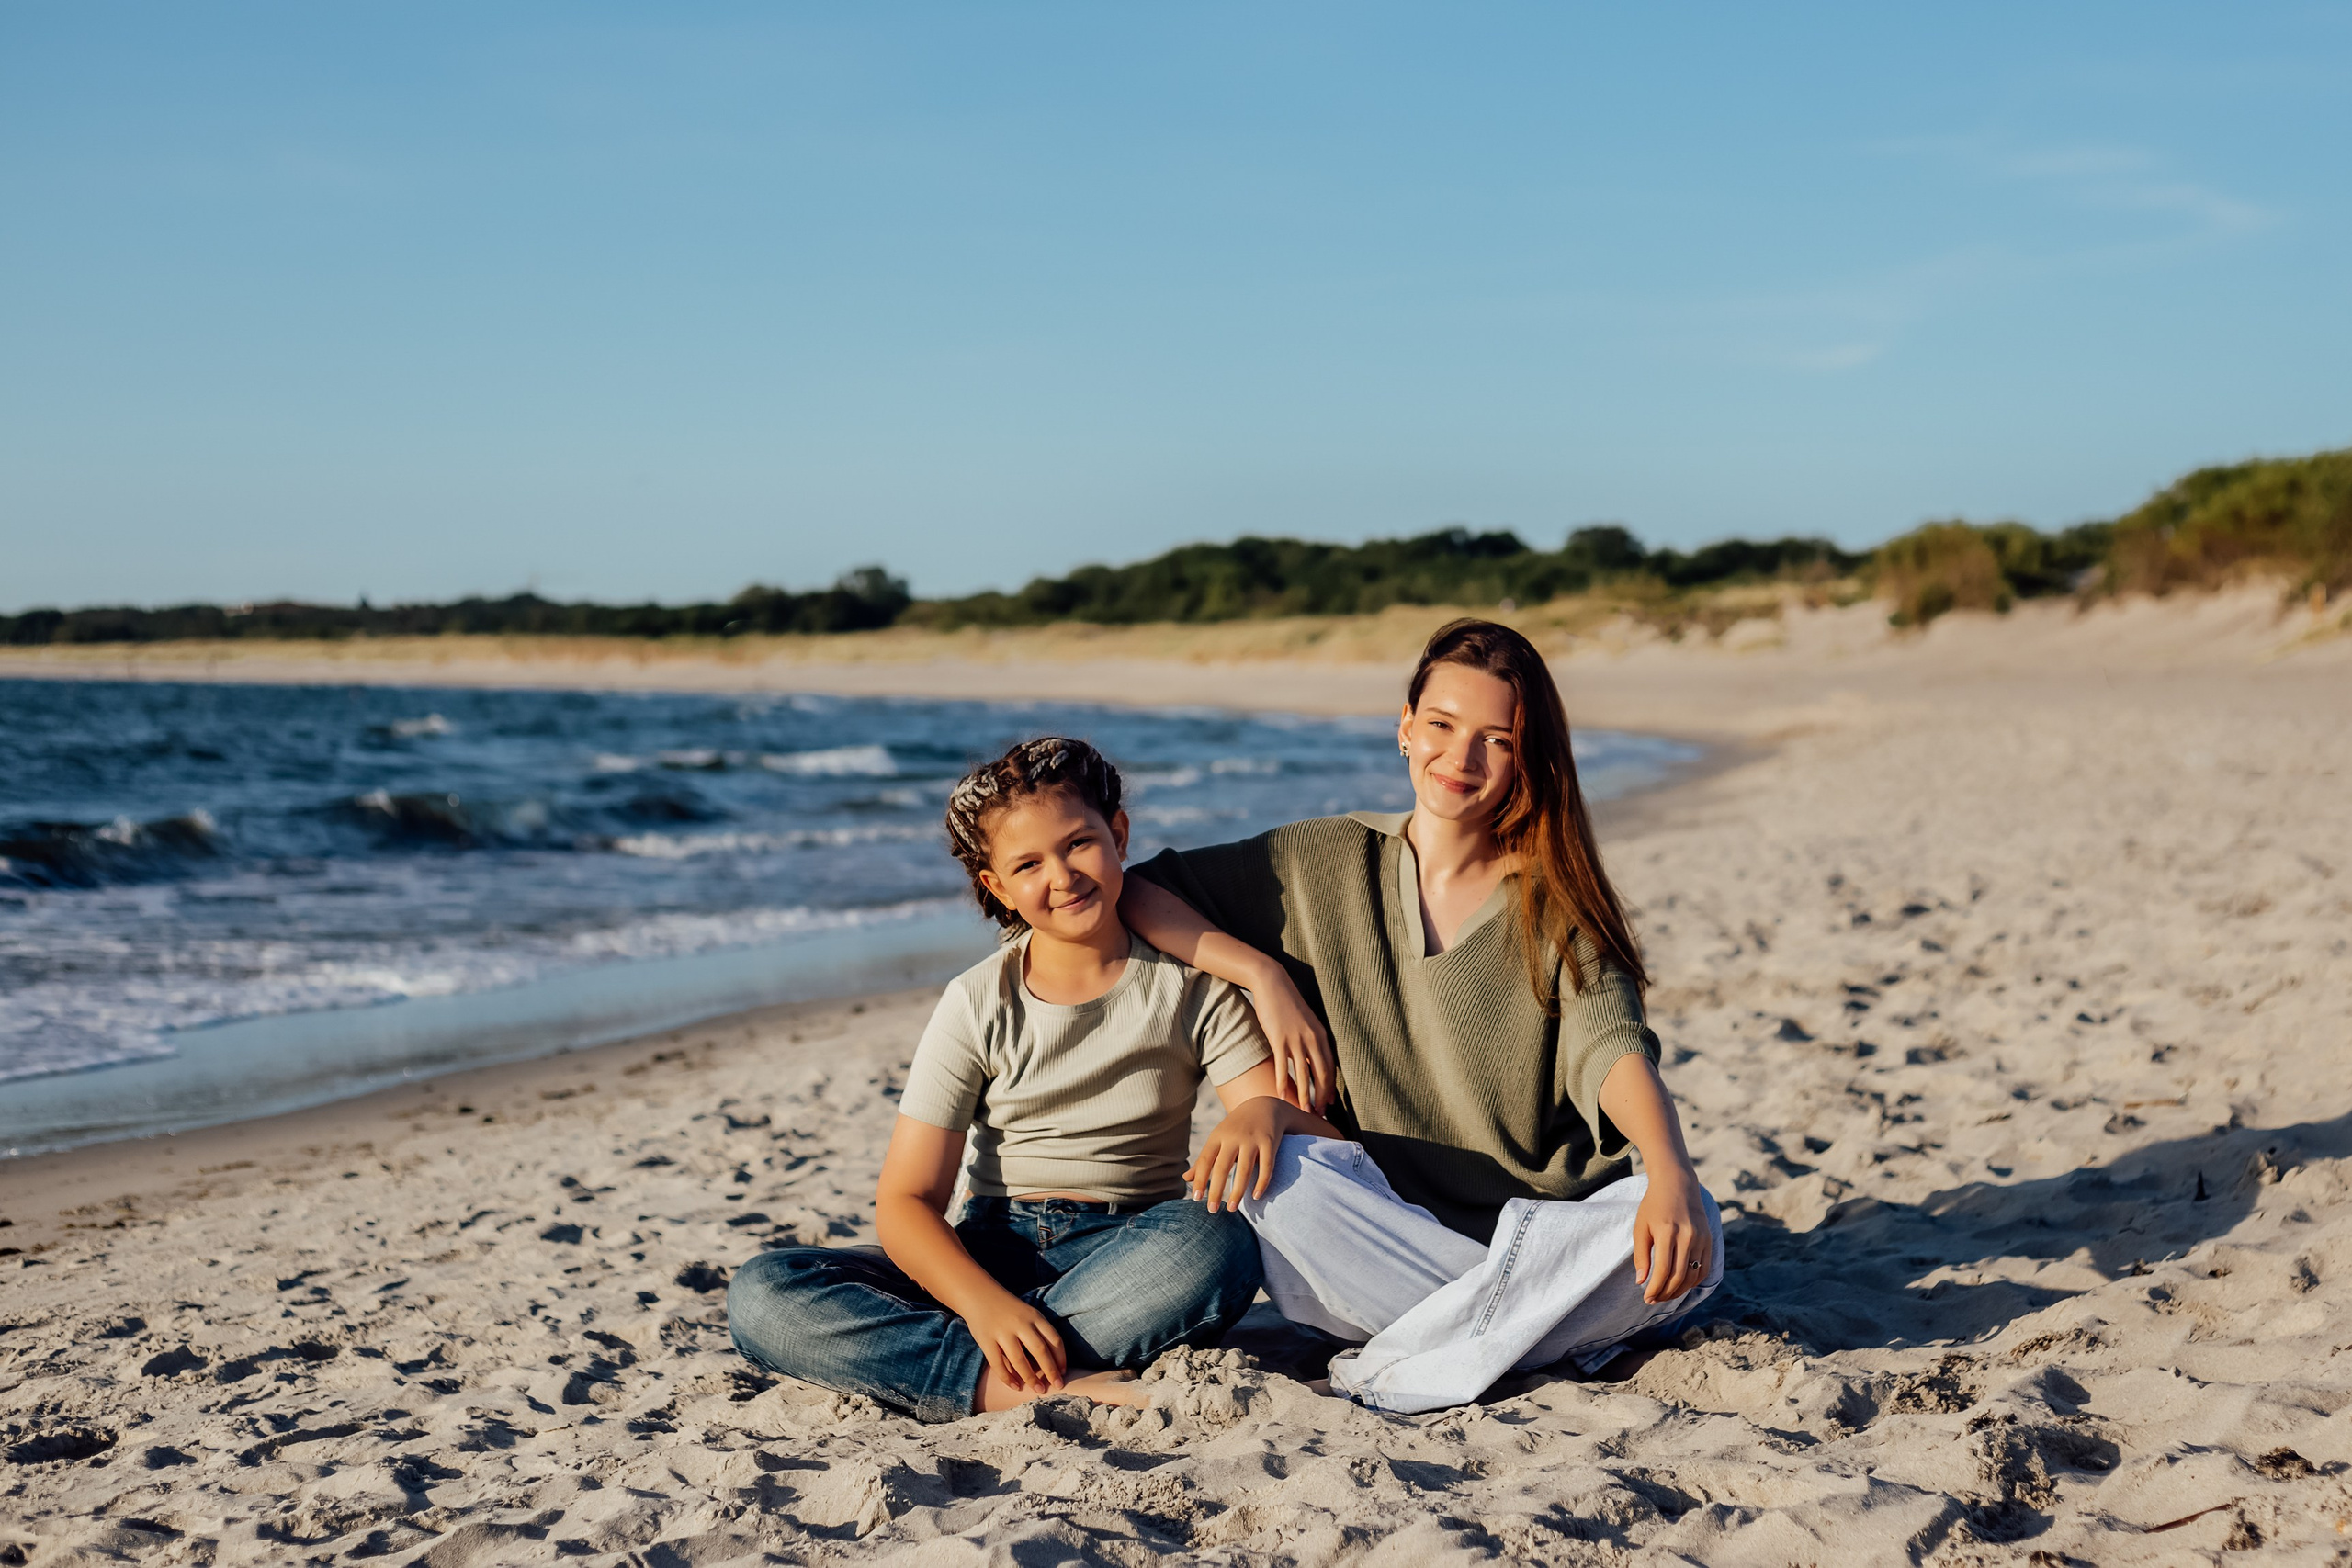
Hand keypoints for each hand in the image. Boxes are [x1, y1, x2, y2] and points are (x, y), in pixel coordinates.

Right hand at [962, 1291, 1066, 1394]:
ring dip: (1031, 1378)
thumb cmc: (1009, 1309)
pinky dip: (1008, 1378)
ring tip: (1039, 1391)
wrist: (979, 1294)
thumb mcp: (1028, 1313)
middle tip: (1058, 1386)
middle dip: (1051, 1371)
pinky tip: (1016, 1387)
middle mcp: (1020, 1323)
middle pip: (1040, 1350)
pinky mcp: (986, 1340)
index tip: (1063, 1372)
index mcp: (1034, 1316)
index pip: (1054, 1339)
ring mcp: (1002, 1332)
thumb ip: (1040, 1332)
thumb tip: (1055, 1361)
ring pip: (1020, 1360)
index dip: (1061, 1358)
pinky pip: (998, 1364)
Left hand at [1185, 1096, 1288, 1212]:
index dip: (1200, 1180)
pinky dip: (1261, 1182)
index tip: (1196, 1199)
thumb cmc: (1236, 1128)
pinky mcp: (1270, 1141)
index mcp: (1218, 1136)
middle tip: (1211, 1210)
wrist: (1265, 1106)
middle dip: (1216, 1190)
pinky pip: (1266, 1166)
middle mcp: (1234, 1137)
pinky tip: (1255, 1197)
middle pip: (1222, 1167)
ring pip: (1245, 1169)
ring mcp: (1252, 1139)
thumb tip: (1186, 1179)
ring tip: (1231, 1209)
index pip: (1205, 1161)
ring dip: (1237, 1191)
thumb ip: (1204, 1160)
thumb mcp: (1218, 1139)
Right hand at [1243, 966, 1335, 1112]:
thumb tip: (1311, 1056)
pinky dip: (1283, 1083)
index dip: (1331, 1087)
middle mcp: (1312, 1038)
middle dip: (1322, 1096)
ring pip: (1304, 1074)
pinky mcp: (1279, 1038)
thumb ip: (1311, 1039)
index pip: (1330, 1067)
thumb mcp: (1305, 1021)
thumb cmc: (1287, 1003)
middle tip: (1320, 1114)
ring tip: (1305, 1112)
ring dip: (1305, 1095)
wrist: (1272, 983)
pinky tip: (1281, 1096)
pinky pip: (1284, 1066)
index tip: (1330, 1103)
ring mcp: (1296, 1039)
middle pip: (1322, 1074)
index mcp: (1321, 1034)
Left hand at [1631, 1165, 1712, 1304]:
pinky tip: (1681, 1285)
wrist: (1677, 1183)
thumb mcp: (1641, 1227)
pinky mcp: (1709, 1239)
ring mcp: (1701, 1238)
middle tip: (1654, 1300)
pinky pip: (1704, 1268)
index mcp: (1667, 1232)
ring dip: (1679, 1290)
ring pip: (1693, 1275)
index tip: (1646, 1298)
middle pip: (1679, 1277)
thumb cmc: (1654, 1205)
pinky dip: (1693, 1281)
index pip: (1663, 1270)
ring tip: (1665, 1295)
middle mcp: (1688, 1236)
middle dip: (1665, 1293)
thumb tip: (1641, 1282)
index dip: (1655, 1288)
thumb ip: (1641, 1255)